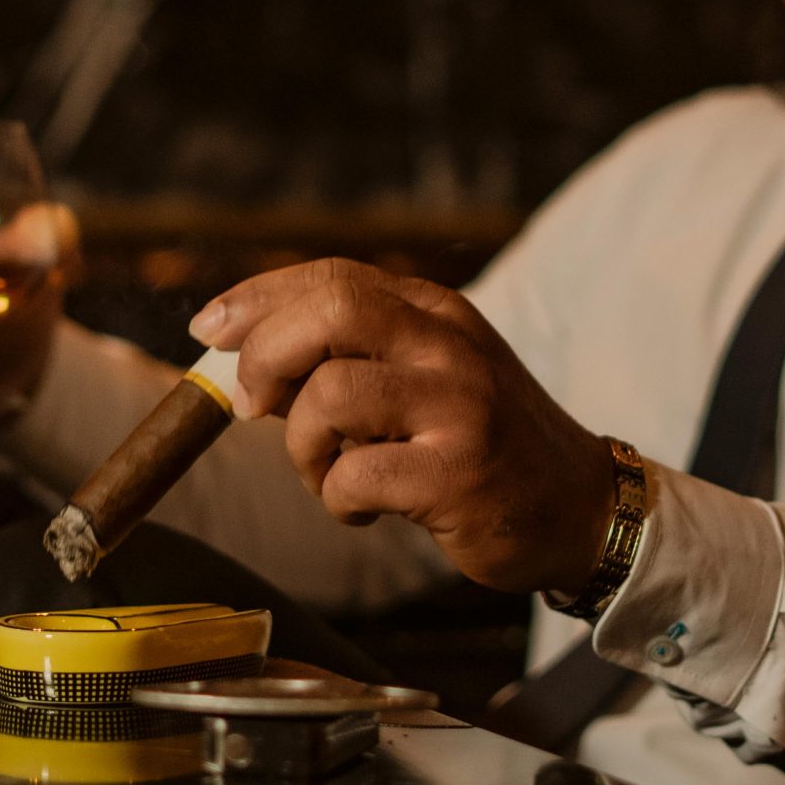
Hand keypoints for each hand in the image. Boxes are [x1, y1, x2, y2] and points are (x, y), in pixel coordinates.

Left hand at [188, 257, 615, 596]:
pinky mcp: (458, 473)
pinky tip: (366, 509)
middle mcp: (448, 344)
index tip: (208, 328)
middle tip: (252, 408)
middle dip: (266, 356)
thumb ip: (353, 356)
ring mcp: (458, 405)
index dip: (258, 298)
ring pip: (329, 394)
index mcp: (435, 310)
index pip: (333, 276)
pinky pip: (353, 475)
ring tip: (328, 473)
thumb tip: (244, 361)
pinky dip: (337, 499)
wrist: (577, 507)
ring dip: (302, 446)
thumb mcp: (427, 376)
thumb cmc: (481, 442)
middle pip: (330, 310)